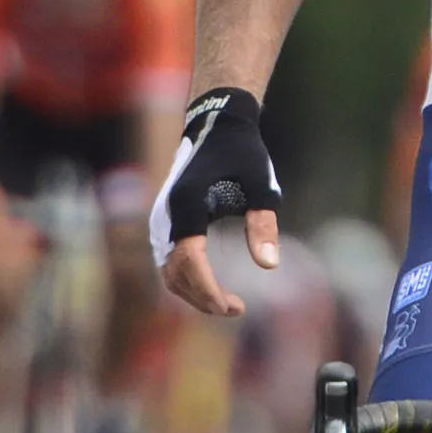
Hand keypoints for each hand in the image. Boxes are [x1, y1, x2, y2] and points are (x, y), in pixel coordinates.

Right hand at [152, 86, 283, 318]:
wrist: (215, 123)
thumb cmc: (242, 151)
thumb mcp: (261, 183)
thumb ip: (264, 223)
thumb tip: (269, 265)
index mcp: (187, 204)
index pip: (190, 260)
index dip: (208, 289)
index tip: (231, 307)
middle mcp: (166, 215)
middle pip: (175, 273)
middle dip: (203, 298)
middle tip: (236, 309)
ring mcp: (162, 219)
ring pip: (168, 270)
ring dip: (193, 292)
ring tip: (227, 303)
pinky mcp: (165, 222)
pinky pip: (168, 260)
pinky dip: (185, 280)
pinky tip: (211, 287)